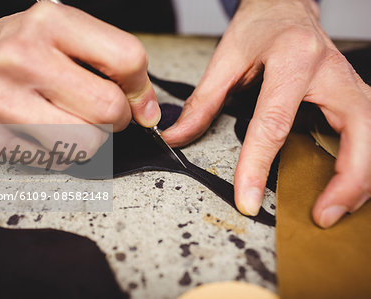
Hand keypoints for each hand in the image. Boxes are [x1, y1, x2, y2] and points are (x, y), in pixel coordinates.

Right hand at [0, 1, 159, 168]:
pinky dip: (63, 152)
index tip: (138, 101)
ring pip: (87, 144)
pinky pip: (58, 162)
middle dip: (118, 119)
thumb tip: (147, 110)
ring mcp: (4, 101)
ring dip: (93, 139)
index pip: (126, 59)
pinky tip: (47, 130)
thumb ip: (114, 62)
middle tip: (104, 112)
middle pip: (109, 109)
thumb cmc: (21, 47)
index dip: (142, 88)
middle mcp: (22, 59)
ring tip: (76, 122)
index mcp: (49, 23)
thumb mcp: (67, 32)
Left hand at [163, 0, 370, 227]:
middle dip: (344, 180)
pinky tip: (345, 186)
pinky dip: (361, 165)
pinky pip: (368, 134)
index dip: (258, 165)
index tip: (248, 199)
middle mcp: (331, 71)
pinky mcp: (353, 94)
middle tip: (320, 215)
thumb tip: (178, 136)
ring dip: (359, 179)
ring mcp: (349, 83)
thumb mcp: (226, 59)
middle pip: (355, 130)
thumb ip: (203, 101)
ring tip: (334, 210)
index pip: (274, 123)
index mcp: (293, 60)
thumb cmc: (259, 27)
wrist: (285, 6)